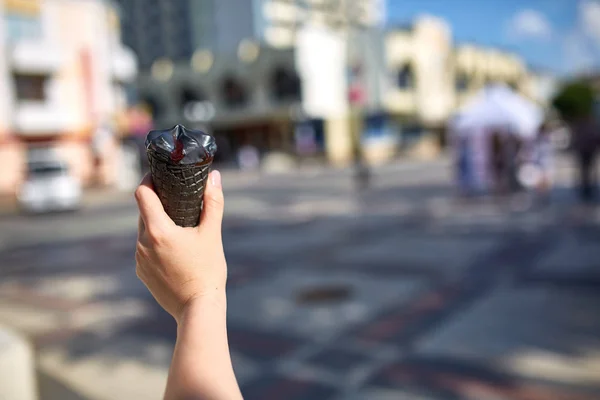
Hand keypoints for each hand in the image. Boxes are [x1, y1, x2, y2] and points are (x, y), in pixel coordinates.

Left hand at [135, 170, 225, 322]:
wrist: (198, 308)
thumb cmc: (208, 270)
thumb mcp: (212, 233)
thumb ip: (213, 202)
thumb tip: (214, 177)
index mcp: (158, 230)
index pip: (142, 194)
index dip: (148, 181)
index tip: (159, 176)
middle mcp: (142, 243)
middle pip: (144, 212)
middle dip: (158, 205)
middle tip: (178, 202)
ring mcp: (139, 260)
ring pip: (145, 232)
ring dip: (158, 226)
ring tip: (180, 230)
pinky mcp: (142, 273)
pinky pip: (146, 250)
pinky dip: (157, 245)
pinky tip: (176, 253)